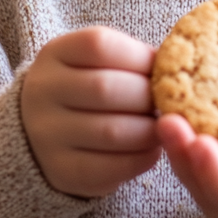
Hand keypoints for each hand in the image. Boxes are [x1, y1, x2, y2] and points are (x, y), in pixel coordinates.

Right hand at [20, 26, 160, 197]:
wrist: (45, 129)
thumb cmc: (87, 86)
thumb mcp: (96, 60)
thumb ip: (129, 58)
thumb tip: (175, 67)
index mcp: (55, 53)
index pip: (99, 46)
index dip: (139, 56)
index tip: (159, 69)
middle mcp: (42, 92)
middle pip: (105, 88)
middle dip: (147, 96)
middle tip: (167, 102)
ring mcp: (46, 135)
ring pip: (111, 131)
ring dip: (149, 130)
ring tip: (164, 127)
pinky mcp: (60, 171)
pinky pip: (109, 168)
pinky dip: (141, 158)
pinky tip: (151, 149)